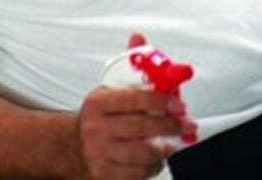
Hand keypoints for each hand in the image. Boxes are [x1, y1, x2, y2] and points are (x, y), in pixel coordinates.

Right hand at [75, 84, 195, 178]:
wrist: (75, 144)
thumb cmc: (99, 118)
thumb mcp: (109, 96)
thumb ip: (136, 91)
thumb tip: (169, 89)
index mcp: (99, 103)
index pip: (134, 99)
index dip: (160, 101)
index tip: (178, 105)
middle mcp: (96, 128)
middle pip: (141, 127)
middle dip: (170, 126)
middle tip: (186, 125)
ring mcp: (99, 153)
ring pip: (142, 154)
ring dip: (163, 149)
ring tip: (171, 145)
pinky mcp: (103, 174)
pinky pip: (136, 174)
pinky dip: (152, 167)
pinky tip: (157, 160)